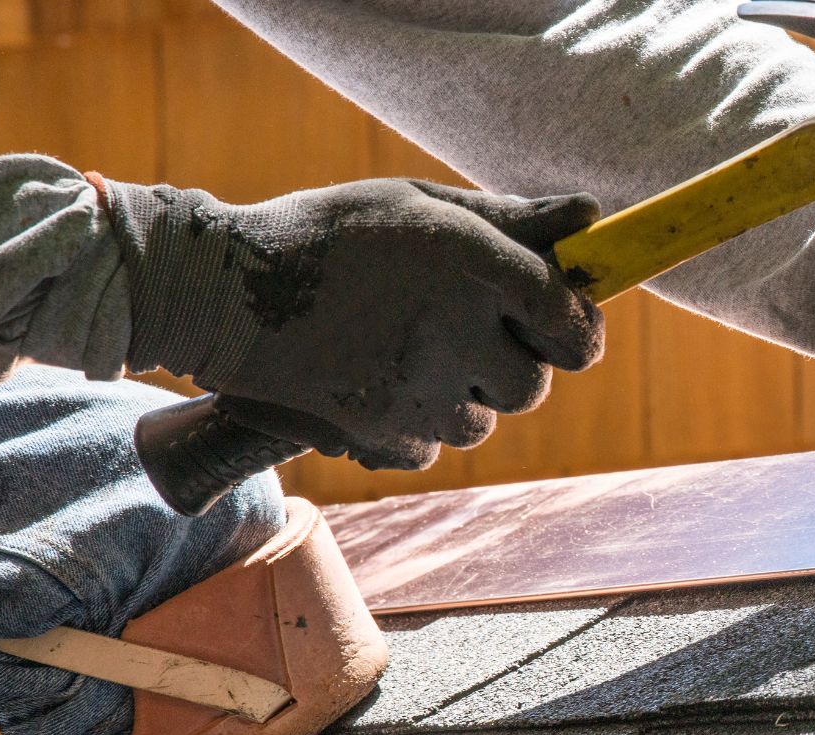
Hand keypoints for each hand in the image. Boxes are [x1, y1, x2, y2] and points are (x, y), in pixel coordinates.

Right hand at [99, 177, 602, 469]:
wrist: (222, 290)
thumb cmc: (330, 234)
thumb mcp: (419, 205)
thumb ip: (510, 220)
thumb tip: (591, 220)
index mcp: (472, 265)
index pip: (570, 321)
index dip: (578, 331)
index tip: (566, 327)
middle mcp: (455, 333)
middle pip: (531, 386)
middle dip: (511, 366)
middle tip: (466, 335)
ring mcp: (418, 391)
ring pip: (483, 423)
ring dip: (462, 396)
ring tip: (408, 352)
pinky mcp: (381, 433)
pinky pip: (431, 448)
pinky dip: (415, 426)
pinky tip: (376, 381)